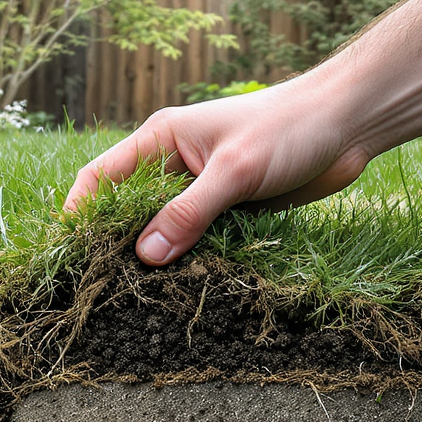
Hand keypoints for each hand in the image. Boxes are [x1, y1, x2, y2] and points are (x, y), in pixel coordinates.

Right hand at [64, 75, 372, 265]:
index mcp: (161, 140)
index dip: (80, 214)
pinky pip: (198, 241)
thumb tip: (145, 256)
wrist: (350, 123)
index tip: (71, 254)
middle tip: (106, 288)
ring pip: (164, 231)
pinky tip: (185, 288)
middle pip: (128, 211)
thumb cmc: (288, 129)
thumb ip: (190, 212)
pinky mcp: (229, 210)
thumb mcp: (234, 170)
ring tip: (140, 298)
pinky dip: (191, 261)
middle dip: (117, 245)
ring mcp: (201, 190)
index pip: (100, 178)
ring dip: (157, 259)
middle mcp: (174, 165)